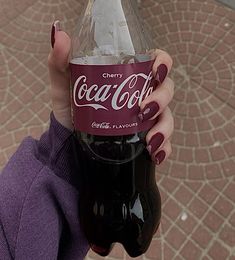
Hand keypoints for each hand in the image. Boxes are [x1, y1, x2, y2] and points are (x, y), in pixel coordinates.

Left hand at [48, 21, 173, 164]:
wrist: (70, 137)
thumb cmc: (71, 107)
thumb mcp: (64, 85)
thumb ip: (60, 63)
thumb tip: (60, 35)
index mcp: (130, 76)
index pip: (156, 62)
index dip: (163, 63)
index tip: (155, 72)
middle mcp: (142, 94)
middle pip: (166, 89)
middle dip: (161, 99)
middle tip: (143, 110)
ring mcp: (145, 117)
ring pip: (167, 117)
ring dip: (164, 128)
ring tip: (150, 142)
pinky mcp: (143, 137)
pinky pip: (163, 142)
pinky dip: (164, 149)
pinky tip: (157, 156)